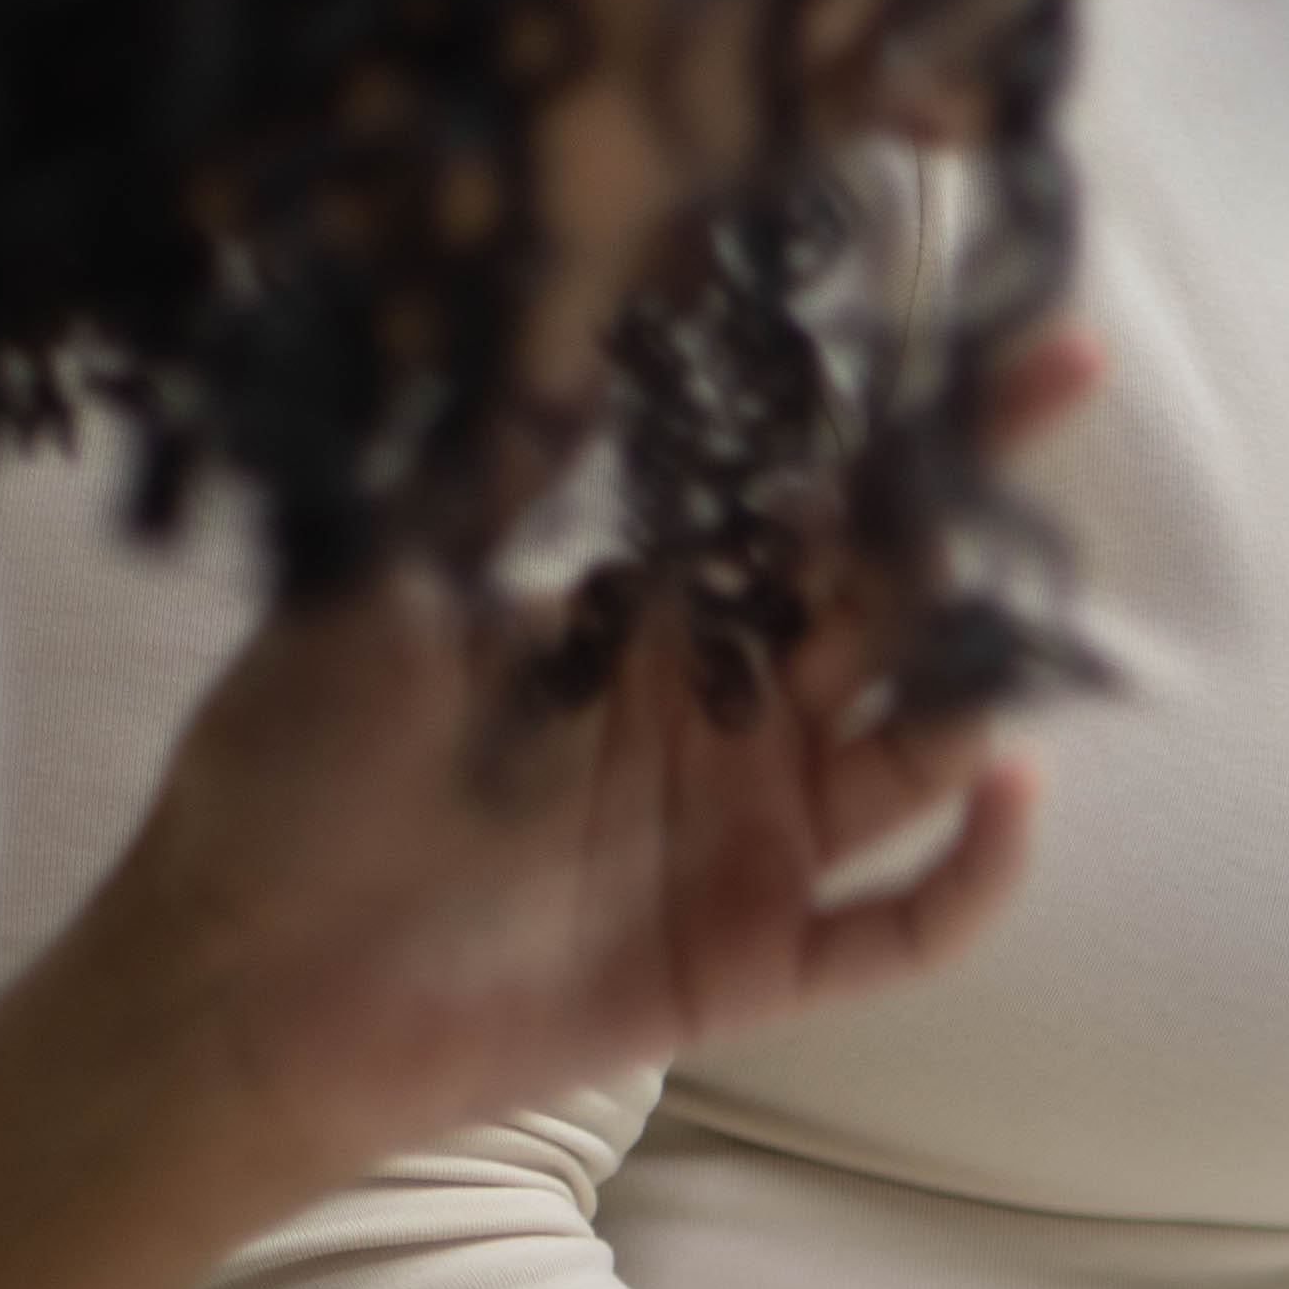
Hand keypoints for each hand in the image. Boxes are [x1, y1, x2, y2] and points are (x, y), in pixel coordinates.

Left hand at [76, 356, 1092, 1214]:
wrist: (240, 972)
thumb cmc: (286, 775)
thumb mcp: (376, 588)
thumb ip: (485, 481)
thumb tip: (555, 316)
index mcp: (650, 620)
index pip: (806, 510)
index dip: (897, 434)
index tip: (988, 339)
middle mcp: (723, 725)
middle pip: (885, 608)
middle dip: (970, 511)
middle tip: (1049, 389)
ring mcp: (748, 846)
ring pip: (911, 755)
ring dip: (974, 685)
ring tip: (1017, 610)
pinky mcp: (750, 960)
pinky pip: (897, 930)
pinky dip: (969, 871)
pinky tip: (1002, 786)